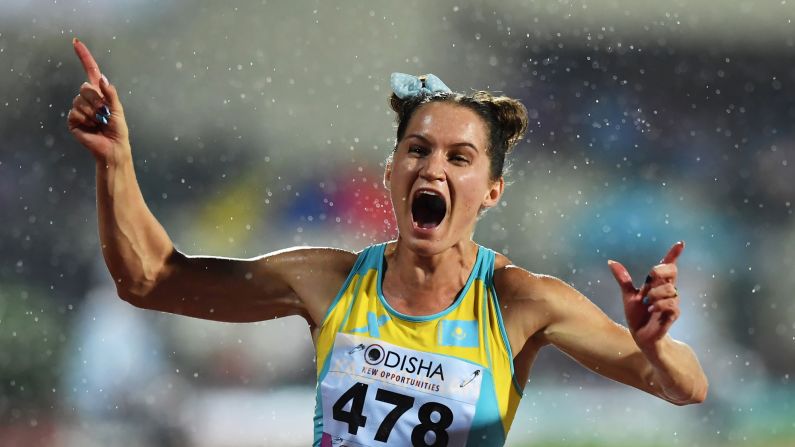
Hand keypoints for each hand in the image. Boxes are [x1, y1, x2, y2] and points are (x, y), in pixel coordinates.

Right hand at [67, 37, 129, 162]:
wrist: (112, 147)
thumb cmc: (117, 129)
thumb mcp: (118, 109)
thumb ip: (110, 93)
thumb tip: (101, 78)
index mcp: (99, 93)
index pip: (90, 70)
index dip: (84, 57)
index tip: (75, 42)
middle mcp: (87, 98)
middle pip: (84, 87)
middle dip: (97, 101)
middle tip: (105, 114)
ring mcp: (78, 108)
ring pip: (79, 101)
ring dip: (93, 113)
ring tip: (99, 123)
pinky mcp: (73, 120)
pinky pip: (75, 112)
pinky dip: (85, 120)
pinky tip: (91, 127)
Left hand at [607, 241, 683, 349]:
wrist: (641, 336)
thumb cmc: (637, 317)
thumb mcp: (628, 295)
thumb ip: (623, 279)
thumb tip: (611, 261)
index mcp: (657, 284)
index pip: (669, 266)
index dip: (674, 254)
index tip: (680, 243)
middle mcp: (668, 290)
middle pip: (670, 270)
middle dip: (659, 272)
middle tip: (648, 281)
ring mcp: (672, 302)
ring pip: (670, 288)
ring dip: (655, 294)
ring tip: (647, 304)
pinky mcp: (674, 314)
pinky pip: (670, 304)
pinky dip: (659, 305)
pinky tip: (652, 309)